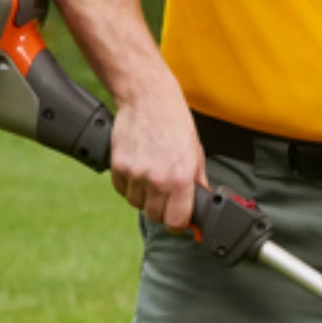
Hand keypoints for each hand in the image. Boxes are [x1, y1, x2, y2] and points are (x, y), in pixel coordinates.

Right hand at [108, 96, 207, 233]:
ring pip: (136, 203)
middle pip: (154, 216)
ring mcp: (135, 174)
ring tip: (151, 176)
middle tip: (165, 195)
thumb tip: (202, 202)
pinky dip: (128, 185)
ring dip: (144, 196)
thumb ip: (198, 181)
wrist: (148, 98)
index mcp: (180, 179)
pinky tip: (138, 170)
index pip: (176, 221)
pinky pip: (121, 190)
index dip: (179, 224)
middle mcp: (157, 180)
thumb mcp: (196, 152)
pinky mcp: (118, 166)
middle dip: (161, 210)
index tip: (179, 220)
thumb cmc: (174, 122)